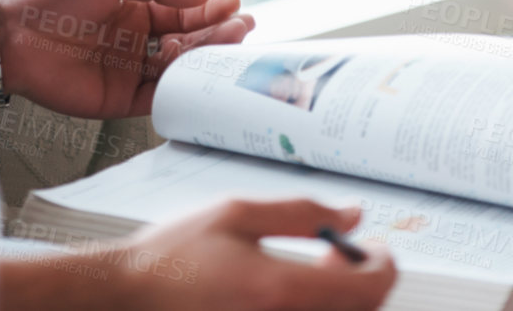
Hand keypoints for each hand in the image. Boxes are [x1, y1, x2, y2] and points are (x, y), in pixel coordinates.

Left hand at [0, 0, 253, 119]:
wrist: (11, 32)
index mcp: (132, 9)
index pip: (180, 12)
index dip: (208, 9)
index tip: (234, 4)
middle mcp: (135, 41)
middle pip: (186, 41)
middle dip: (217, 33)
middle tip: (244, 27)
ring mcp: (128, 71)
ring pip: (178, 69)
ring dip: (206, 59)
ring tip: (233, 45)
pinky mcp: (118, 100)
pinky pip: (158, 98)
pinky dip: (182, 90)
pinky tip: (204, 77)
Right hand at [98, 199, 395, 310]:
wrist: (129, 296)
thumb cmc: (172, 256)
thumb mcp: (237, 213)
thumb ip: (301, 211)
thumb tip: (352, 214)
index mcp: (281, 290)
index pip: (369, 288)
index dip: (384, 264)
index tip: (377, 246)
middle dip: (362, 277)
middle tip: (340, 248)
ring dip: (340, 295)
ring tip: (316, 266)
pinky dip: (314, 306)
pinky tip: (290, 288)